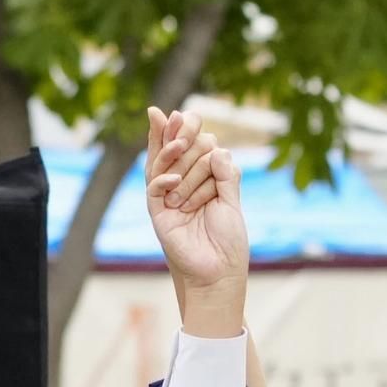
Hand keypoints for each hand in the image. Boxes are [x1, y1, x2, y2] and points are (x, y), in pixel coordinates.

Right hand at [144, 108, 247, 301]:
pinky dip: (163, 178)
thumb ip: (225, 171)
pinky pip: (153, 187)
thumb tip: (214, 147)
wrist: (218, 270)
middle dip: (192, 141)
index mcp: (200, 176)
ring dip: (177, 153)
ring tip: (183, 147)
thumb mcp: (232, 199)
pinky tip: (175, 180)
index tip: (183, 115)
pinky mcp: (158, 214)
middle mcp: (182, 182)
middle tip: (208, 161)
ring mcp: (168, 197)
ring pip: (165, 161)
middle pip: (178, 144)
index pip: (188, 140)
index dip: (185, 123)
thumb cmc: (227, 239)